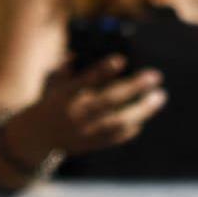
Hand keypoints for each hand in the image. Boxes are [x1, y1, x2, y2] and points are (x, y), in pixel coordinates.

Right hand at [23, 58, 166, 171]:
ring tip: (160, 97)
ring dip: (142, 109)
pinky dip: (131, 128)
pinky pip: (116, 137)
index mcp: (65, 94)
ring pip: (119, 121)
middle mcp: (76, 113)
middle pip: (109, 100)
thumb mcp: (53, 83)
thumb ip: (67, 68)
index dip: (103, 70)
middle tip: (155, 76)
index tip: (121, 59)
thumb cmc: (50, 102)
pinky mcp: (91, 144)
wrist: (37, 137)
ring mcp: (85, 131)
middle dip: (134, 87)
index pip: (86, 80)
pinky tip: (143, 118)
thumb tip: (79, 52)